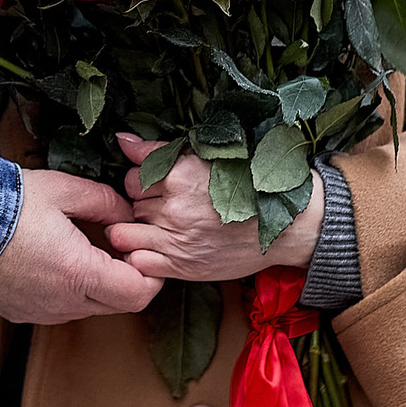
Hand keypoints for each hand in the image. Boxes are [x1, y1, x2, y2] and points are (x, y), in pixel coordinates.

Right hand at [0, 169, 163, 323]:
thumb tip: (125, 214)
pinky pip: (61, 309)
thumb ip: (104, 202)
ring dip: (96, 285)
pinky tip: (53, 261)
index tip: (139, 249)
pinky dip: (68, 291)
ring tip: (81, 249)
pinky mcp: (23, 313)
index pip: (139, 293)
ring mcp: (42, 312)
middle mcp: (63, 303)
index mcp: (79, 273)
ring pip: (89, 308)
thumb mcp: (63, 189)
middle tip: (116, 246)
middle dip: (126, 278)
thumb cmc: (5, 204)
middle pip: (118, 305)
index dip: (150, 273)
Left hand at [106, 133, 323, 284]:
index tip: (157, 185)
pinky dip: (140, 255)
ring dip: (135, 229)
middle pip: (130, 203)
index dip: (141, 180)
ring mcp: (177, 240)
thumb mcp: (205, 158)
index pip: (132, 176)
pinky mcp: (182, 267)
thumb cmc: (246, 188)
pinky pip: (138, 261)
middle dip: (141, 203)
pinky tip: (155, 248)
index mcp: (180, 176)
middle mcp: (175, 208)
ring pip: (125, 233)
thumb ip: (159, 152)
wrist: (283, 227)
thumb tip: (122, 139)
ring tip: (154, 227)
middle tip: (162, 205)